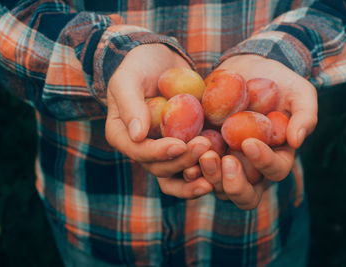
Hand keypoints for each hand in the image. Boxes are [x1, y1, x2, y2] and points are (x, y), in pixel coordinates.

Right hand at [105, 44, 211, 197]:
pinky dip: (206, 169)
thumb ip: (130, 105)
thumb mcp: (129, 78)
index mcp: (122, 135)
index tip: (179, 144)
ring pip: (178, 172)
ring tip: (215, 162)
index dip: (158, 152)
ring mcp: (163, 150)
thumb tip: (137, 136)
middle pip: (160, 167)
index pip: (139, 151)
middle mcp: (142, 148)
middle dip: (182, 161)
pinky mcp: (183, 146)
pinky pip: (193, 164)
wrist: (162, 60)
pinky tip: (223, 165)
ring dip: (195, 172)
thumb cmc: (140, 64)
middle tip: (205, 145)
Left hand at [198, 55, 317, 208]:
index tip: (249, 142)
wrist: (247, 70)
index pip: (275, 171)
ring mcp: (226, 163)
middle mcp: (251, 169)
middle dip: (234, 183)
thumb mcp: (299, 93)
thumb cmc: (279, 83)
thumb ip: (305, 116)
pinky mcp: (205, 153)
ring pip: (218, 187)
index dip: (264, 162)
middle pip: (245, 194)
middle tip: (223, 159)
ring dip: (209, 176)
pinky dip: (189, 167)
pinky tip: (182, 152)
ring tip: (202, 155)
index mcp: (276, 159)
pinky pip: (196, 170)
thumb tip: (296, 142)